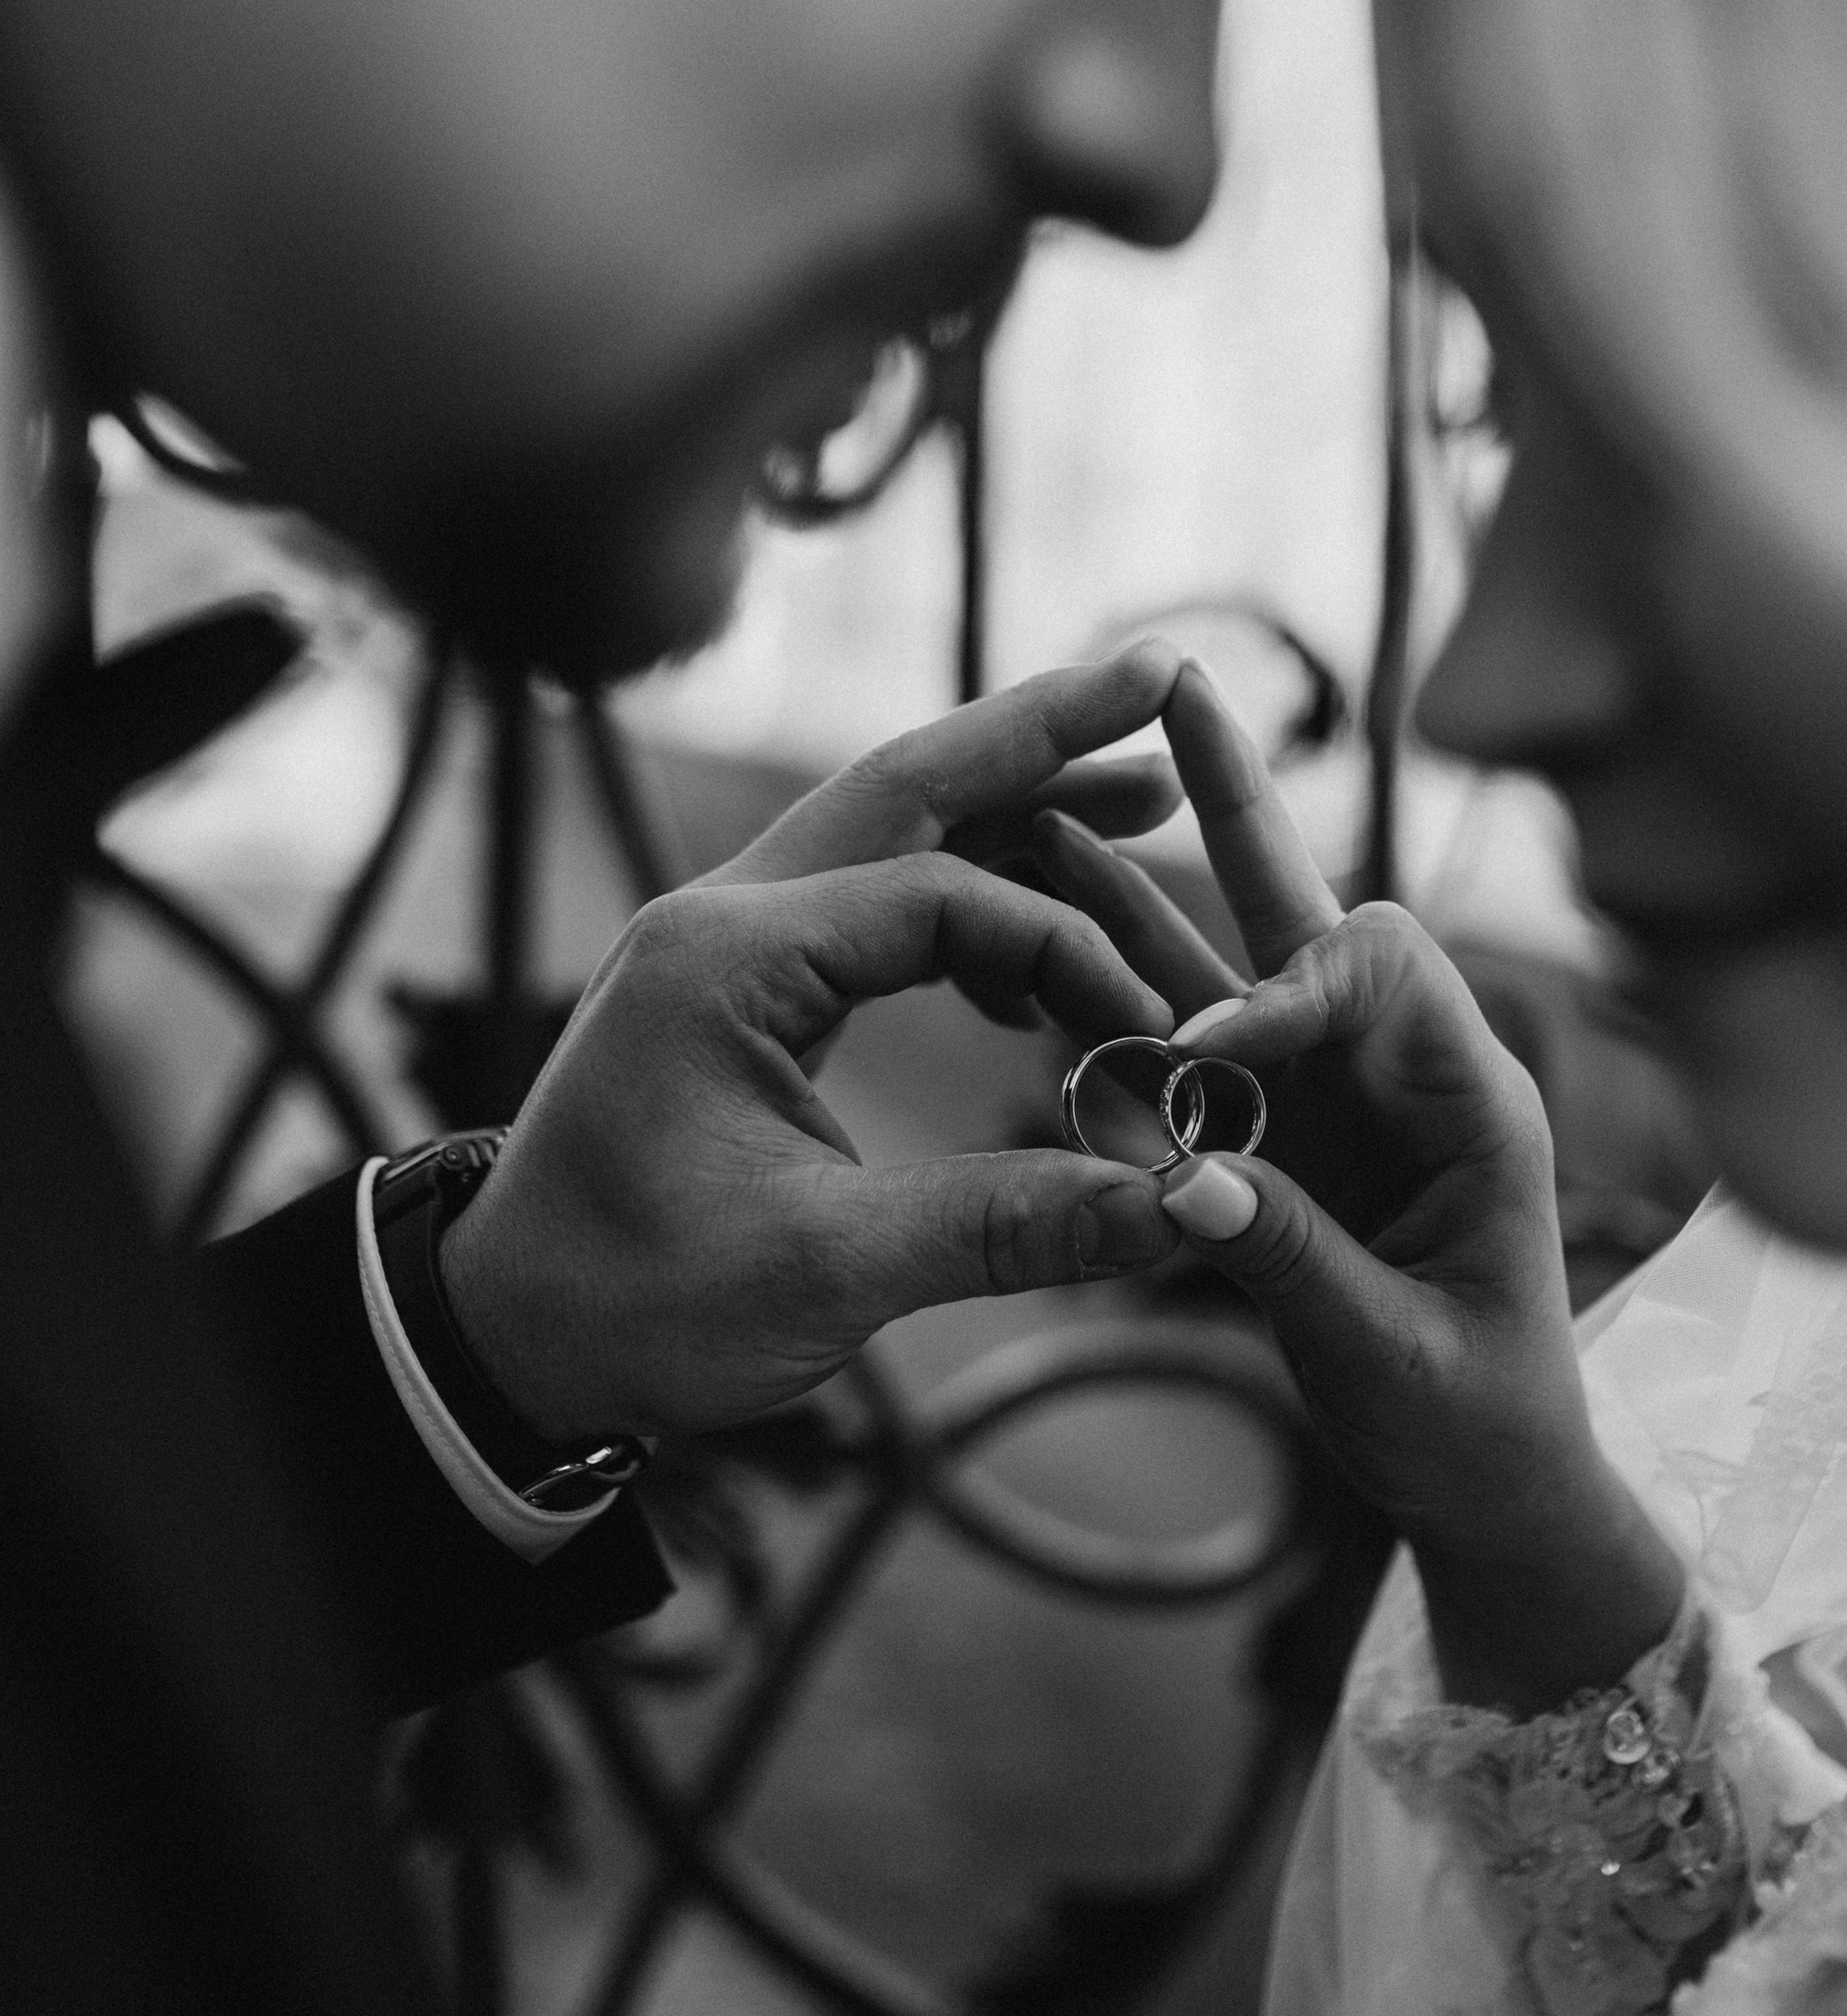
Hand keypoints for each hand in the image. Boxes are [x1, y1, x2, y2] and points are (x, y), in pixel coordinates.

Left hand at [438, 650, 1188, 1439]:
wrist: (503, 1338)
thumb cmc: (632, 1306)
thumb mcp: (825, 1275)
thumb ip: (1005, 1226)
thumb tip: (1174, 1210)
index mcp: (725, 961)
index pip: (939, 897)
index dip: (1064, 950)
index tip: (1150, 1031)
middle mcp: (719, 916)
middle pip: (906, 784)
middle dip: (1038, 733)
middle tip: (1161, 678)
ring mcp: (723, 940)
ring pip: (888, 827)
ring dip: (1011, 803)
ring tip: (1139, 787)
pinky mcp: (736, 983)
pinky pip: (867, 899)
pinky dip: (963, 894)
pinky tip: (1034, 955)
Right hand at [1031, 663, 1682, 1708]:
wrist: (1490, 1485)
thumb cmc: (1478, 1430)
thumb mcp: (1396, 1362)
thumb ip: (1296, 1265)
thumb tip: (1188, 1183)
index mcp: (1473, 1101)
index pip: (1380, 974)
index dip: (1288, 989)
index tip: (1202, 1054)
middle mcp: (1401, 1066)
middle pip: (1313, 903)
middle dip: (1235, 801)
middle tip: (1167, 682)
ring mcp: (1332, 1092)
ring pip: (1231, 954)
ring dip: (1144, 878)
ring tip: (1048, 791)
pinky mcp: (1274, 1133)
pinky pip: (1185, 1038)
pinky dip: (1116, 979)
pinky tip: (1038, 917)